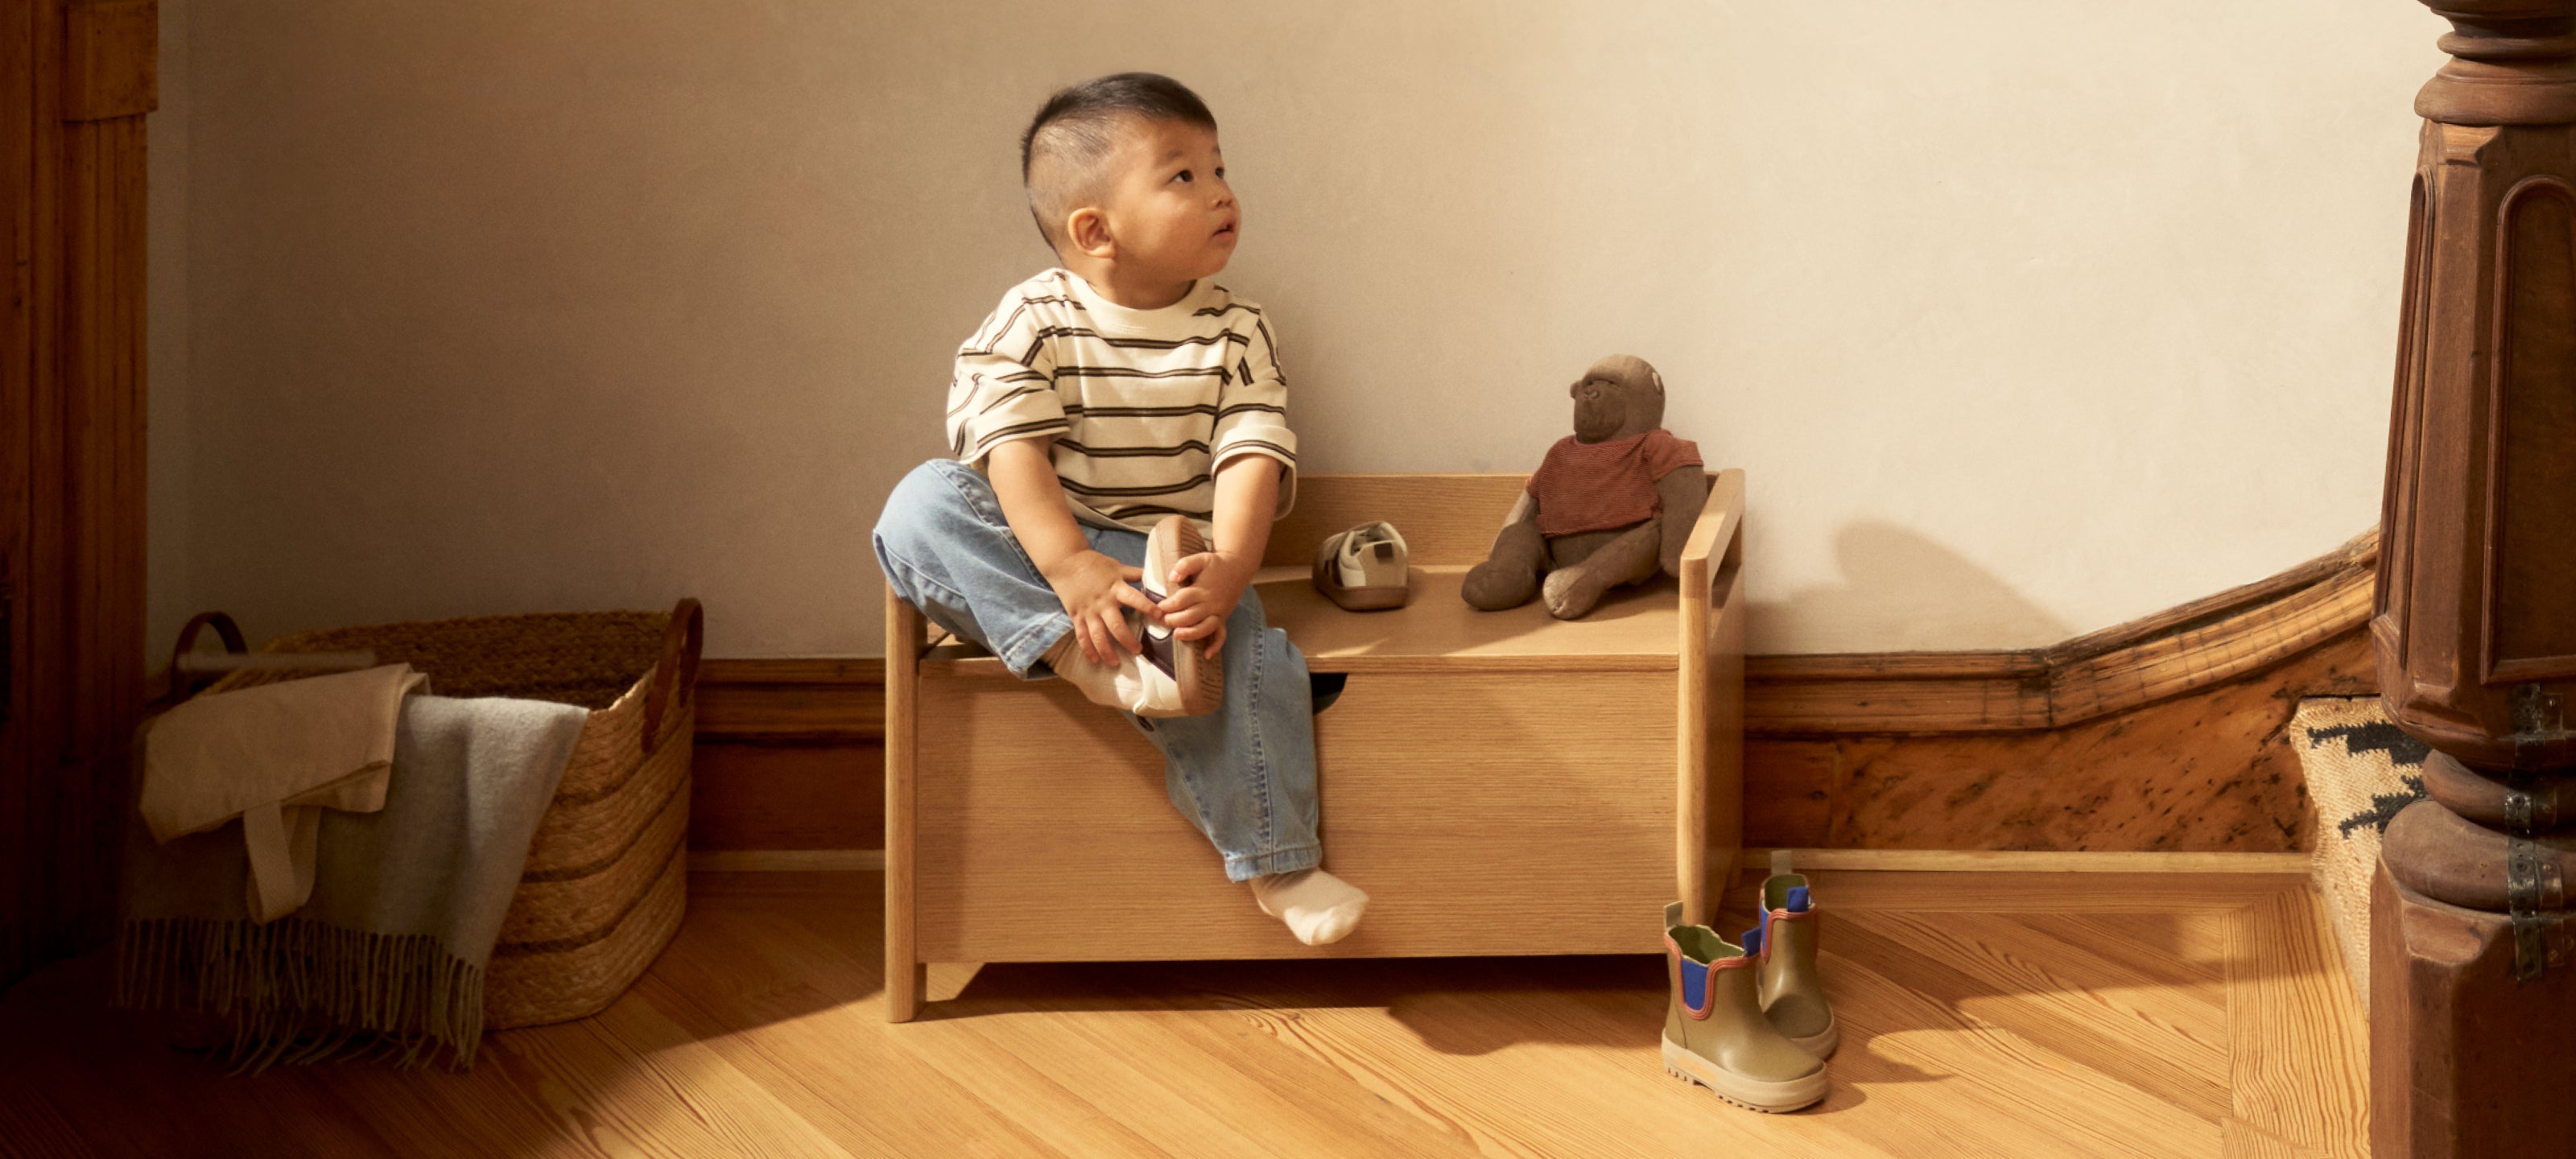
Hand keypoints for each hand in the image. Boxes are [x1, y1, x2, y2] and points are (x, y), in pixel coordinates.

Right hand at [1041, 549, 1158, 664]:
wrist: (1065, 561)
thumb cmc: (1094, 563)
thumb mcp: (1117, 566)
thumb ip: (1135, 574)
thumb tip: (1157, 576)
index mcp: (1115, 587)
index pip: (1135, 599)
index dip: (1148, 608)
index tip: (1161, 617)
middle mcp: (1103, 602)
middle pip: (1116, 625)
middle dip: (1128, 640)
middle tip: (1138, 651)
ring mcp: (1088, 610)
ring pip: (1098, 635)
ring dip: (1107, 651)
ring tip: (1116, 663)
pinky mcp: (1076, 615)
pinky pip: (1082, 635)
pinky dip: (1088, 649)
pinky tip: (1095, 660)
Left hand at [1155, 551, 1254, 657]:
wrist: (1238, 567)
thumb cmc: (1216, 563)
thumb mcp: (1200, 558)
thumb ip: (1185, 565)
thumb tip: (1172, 578)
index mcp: (1202, 589)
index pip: (1181, 600)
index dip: (1168, 605)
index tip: (1159, 607)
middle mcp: (1211, 603)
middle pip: (1190, 616)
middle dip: (1174, 620)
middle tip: (1163, 620)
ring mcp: (1218, 612)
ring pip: (1204, 628)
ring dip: (1190, 634)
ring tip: (1177, 635)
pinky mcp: (1223, 618)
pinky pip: (1221, 635)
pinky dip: (1216, 646)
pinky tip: (1207, 655)